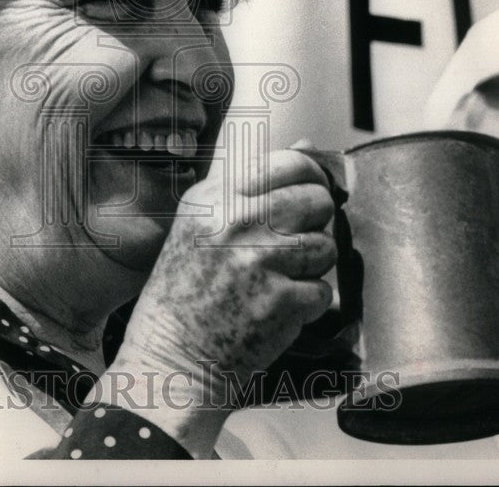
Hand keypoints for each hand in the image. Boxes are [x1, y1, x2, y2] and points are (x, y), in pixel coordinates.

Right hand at [93, 146, 336, 455]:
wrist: (171, 353)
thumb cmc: (185, 287)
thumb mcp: (203, 220)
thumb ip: (253, 182)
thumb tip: (308, 144)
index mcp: (217, 195)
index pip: (290, 163)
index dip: (312, 178)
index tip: (309, 195)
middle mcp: (237, 221)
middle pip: (318, 201)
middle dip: (315, 224)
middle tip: (292, 245)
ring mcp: (259, 261)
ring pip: (327, 246)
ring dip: (312, 267)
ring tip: (279, 279)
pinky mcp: (279, 301)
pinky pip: (323, 291)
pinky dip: (307, 304)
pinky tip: (276, 306)